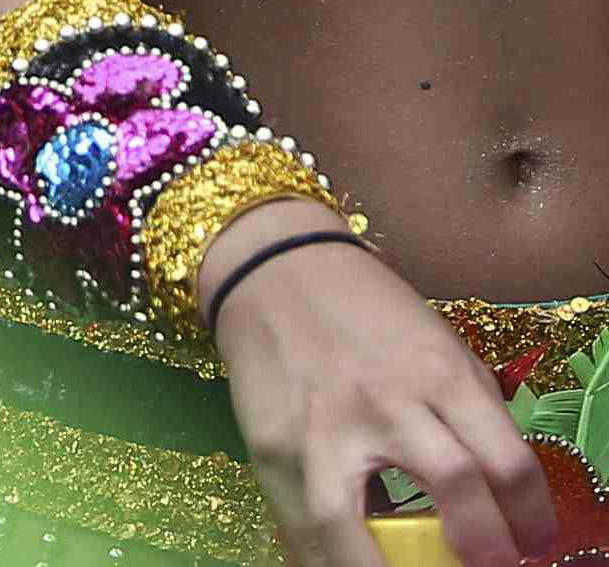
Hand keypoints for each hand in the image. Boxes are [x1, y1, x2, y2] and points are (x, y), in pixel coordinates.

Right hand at [204, 201, 557, 566]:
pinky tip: (354, 564)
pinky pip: (303, 528)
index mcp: (439, 373)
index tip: (533, 546)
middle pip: (453, 488)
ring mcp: (322, 432)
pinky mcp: (273, 450)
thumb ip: (470, 411)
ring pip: (351, 529)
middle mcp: (386, 402)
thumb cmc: (366, 310)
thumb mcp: (437, 345)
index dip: (531, 519)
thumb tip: (501, 493)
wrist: (275, 269)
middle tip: (490, 565)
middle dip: (483, 547)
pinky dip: (332, 560)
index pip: (507, 461)